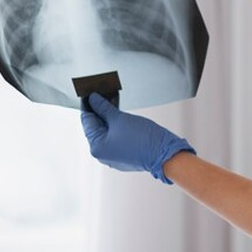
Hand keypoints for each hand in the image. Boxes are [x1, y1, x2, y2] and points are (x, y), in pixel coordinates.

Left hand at [80, 93, 194, 183]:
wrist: (165, 153)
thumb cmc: (143, 139)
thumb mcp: (121, 118)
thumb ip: (104, 108)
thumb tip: (94, 100)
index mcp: (96, 147)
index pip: (87, 121)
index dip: (89, 106)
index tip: (91, 94)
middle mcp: (102, 154)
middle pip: (96, 128)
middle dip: (100, 112)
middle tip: (104, 96)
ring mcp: (113, 157)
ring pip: (107, 133)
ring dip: (110, 119)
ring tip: (114, 105)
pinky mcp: (124, 156)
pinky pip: (115, 139)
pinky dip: (117, 128)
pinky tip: (122, 118)